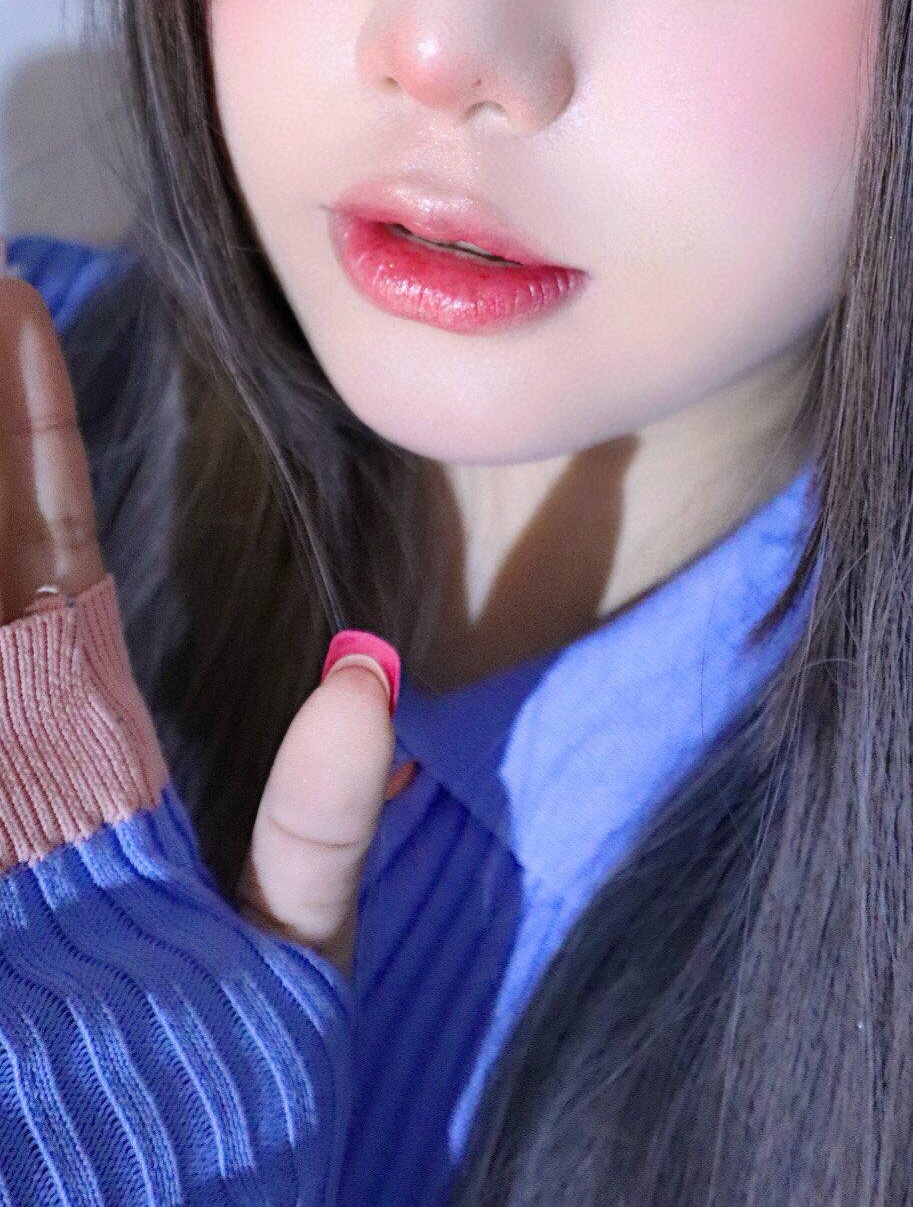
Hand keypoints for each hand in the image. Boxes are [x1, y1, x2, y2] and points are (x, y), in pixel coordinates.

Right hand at [0, 269, 408, 979]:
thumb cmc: (220, 1124)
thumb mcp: (288, 964)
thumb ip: (317, 825)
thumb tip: (358, 678)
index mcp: (77, 777)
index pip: (38, 571)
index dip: (17, 445)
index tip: (13, 308)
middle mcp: (3, 782)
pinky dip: (49, 651)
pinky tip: (64, 611)